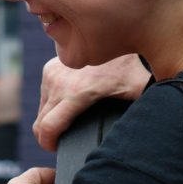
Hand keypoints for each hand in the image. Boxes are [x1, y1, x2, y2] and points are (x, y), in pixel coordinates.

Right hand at [33, 54, 149, 151]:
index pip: (47, 127)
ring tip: (71, 120)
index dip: (48, 144)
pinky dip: (53, 103)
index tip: (57, 149)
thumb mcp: (137, 92)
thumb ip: (139, 112)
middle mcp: (58, 83)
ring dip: (51, 118)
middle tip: (64, 140)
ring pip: (42, 109)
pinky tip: (70, 101)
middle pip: (39, 123)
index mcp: (76, 94)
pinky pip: (45, 94)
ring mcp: (51, 74)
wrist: (118, 34)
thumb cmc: (131, 68)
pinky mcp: (50, 68)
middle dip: (48, 136)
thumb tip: (143, 130)